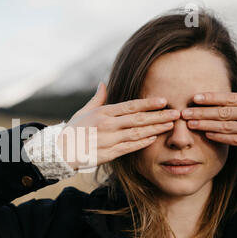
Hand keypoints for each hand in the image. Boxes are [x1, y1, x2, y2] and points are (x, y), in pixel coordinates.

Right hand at [57, 82, 179, 170]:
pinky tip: (154, 138)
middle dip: (159, 116)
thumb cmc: (73, 130)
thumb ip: (97, 99)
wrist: (61, 150)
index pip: (130, 106)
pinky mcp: (108, 154)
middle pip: (138, 119)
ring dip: (155, 129)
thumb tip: (104, 83)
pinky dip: (142, 143)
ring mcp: (108, 140)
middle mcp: (107, 125)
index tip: (163, 101)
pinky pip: (129, 148)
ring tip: (170, 125)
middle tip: (176, 113)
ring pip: (137, 134)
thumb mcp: (83, 111)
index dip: (148, 104)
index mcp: (103, 113)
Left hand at [181, 92, 236, 153]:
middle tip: (184, 112)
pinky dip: (220, 137)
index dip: (211, 98)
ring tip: (190, 124)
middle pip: (224, 112)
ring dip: (206, 125)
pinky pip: (236, 140)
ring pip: (227, 127)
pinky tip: (207, 135)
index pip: (230, 98)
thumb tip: (219, 100)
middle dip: (202, 112)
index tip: (194, 98)